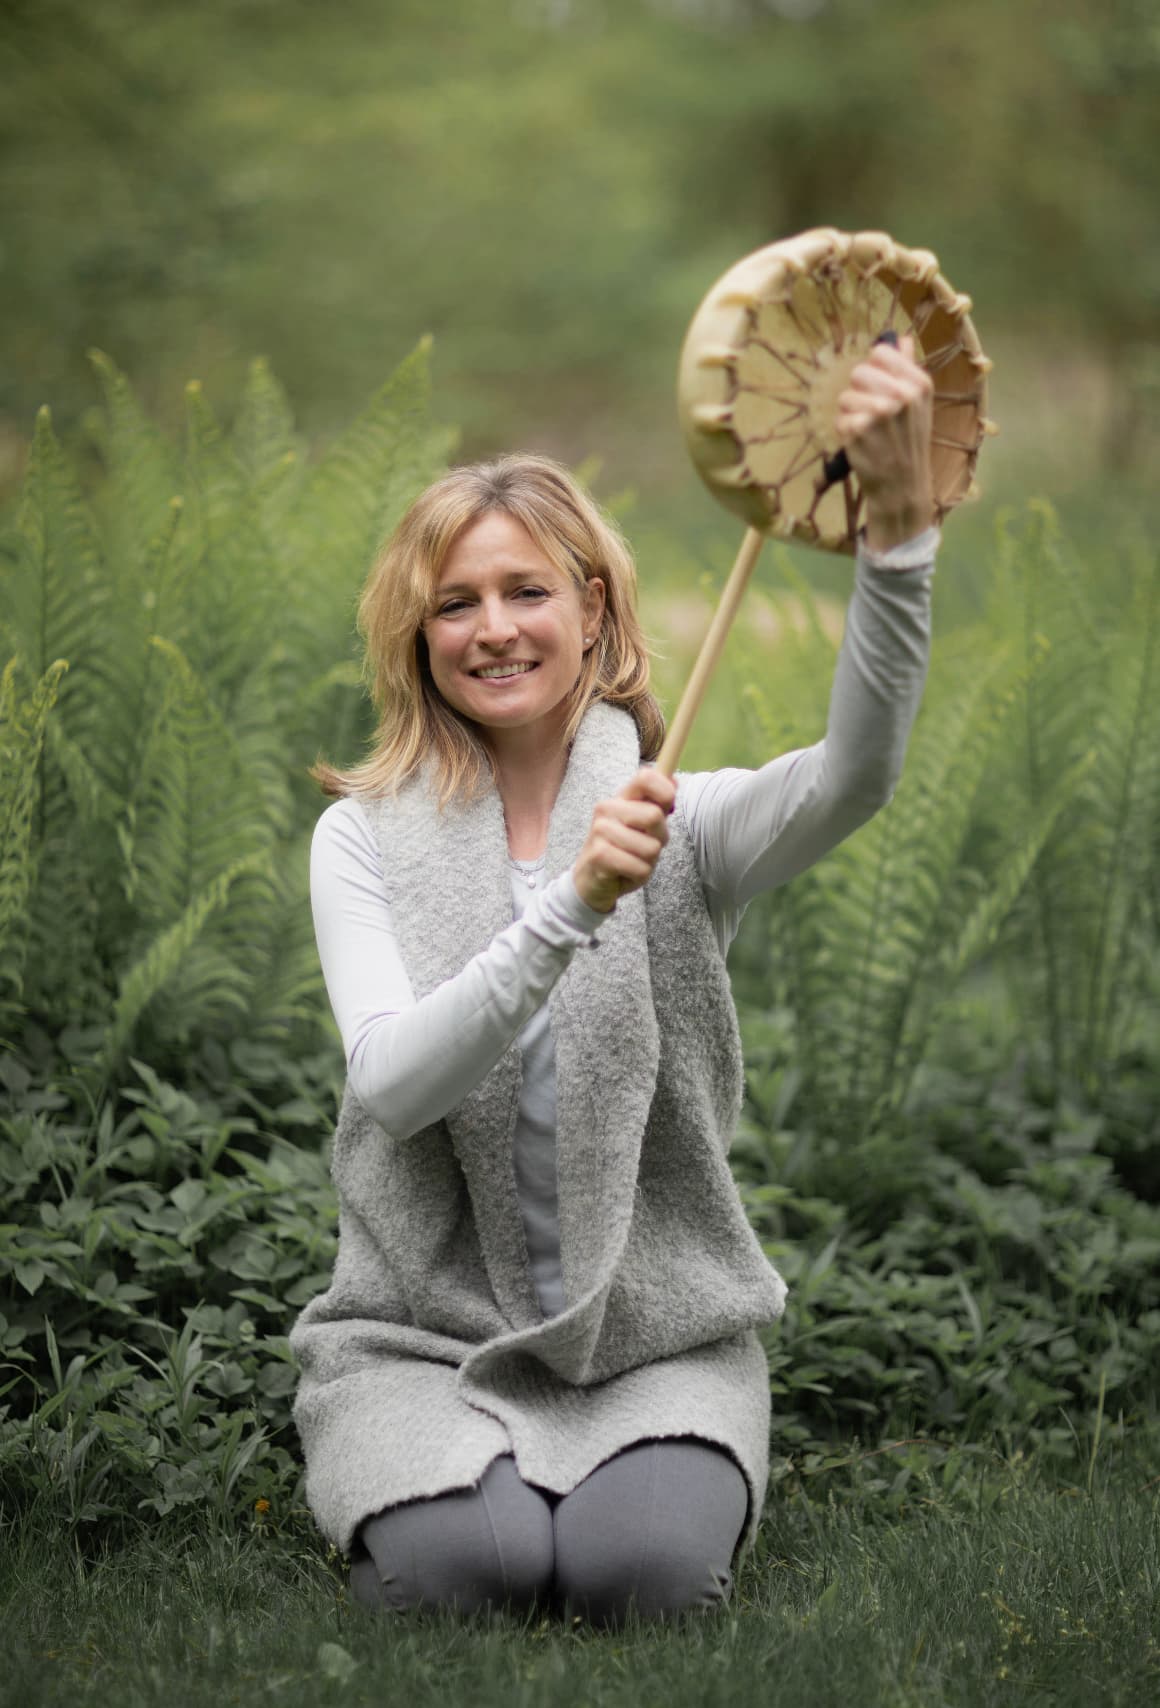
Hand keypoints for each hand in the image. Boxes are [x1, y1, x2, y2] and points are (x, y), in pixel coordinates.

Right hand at [572, 766, 675, 912]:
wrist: (590, 881)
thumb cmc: (622, 851)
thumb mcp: (643, 826)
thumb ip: (658, 804)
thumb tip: (674, 781)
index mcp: (621, 797)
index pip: (645, 778)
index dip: (665, 791)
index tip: (667, 808)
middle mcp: (607, 808)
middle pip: (654, 816)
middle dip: (660, 838)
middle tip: (646, 846)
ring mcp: (600, 830)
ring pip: (651, 848)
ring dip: (649, 861)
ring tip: (632, 861)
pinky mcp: (599, 854)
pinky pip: (640, 868)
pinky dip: (639, 876)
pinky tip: (624, 873)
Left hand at [835, 332, 934, 551]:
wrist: (902, 486)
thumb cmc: (908, 443)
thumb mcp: (918, 405)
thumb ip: (907, 369)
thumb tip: (901, 338)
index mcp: (919, 383)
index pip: (879, 353)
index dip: (874, 370)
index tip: (880, 390)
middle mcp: (902, 394)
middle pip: (858, 372)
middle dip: (860, 393)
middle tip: (874, 417)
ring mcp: (879, 412)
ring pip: (845, 396)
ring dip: (851, 414)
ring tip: (868, 432)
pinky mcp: (858, 429)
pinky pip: (839, 418)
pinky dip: (845, 431)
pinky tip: (861, 444)